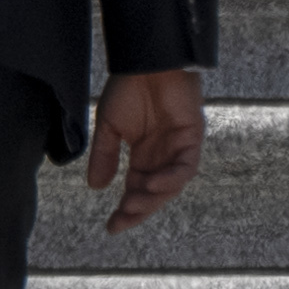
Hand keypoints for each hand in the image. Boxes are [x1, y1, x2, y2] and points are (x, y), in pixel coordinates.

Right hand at [83, 66, 205, 231]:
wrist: (145, 62)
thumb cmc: (129, 88)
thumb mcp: (109, 127)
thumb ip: (104, 156)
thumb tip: (96, 187)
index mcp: (145, 156)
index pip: (137, 190)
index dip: (126, 210)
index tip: (111, 227)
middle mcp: (163, 157)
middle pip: (155, 193)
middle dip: (139, 210)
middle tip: (121, 220)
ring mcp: (180, 148)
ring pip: (172, 185)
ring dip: (154, 198)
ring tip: (133, 204)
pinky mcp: (193, 137)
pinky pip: (186, 166)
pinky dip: (171, 178)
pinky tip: (152, 183)